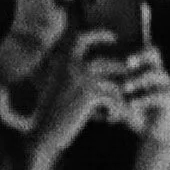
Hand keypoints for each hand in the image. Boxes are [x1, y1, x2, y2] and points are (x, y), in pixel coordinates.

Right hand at [31, 34, 125, 159]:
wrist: (42, 134)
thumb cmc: (52, 115)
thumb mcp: (61, 88)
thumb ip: (76, 74)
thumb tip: (102, 66)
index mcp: (62, 62)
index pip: (81, 39)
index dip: (99, 35)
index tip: (114, 37)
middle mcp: (72, 66)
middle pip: (108, 63)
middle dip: (120, 76)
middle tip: (127, 89)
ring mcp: (82, 79)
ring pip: (114, 82)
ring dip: (120, 98)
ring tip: (119, 110)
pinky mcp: (90, 95)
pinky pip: (115, 98)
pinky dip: (116, 109)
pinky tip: (111, 119)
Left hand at [109, 44, 169, 169]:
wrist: (154, 133)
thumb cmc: (135, 111)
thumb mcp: (121, 97)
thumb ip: (111, 85)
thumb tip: (89, 73)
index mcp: (148, 68)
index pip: (144, 48)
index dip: (130, 47)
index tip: (115, 50)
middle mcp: (159, 73)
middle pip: (154, 53)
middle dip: (140, 56)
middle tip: (127, 62)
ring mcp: (167, 85)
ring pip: (156, 74)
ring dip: (138, 80)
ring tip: (125, 87)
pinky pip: (159, 95)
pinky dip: (143, 99)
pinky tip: (131, 104)